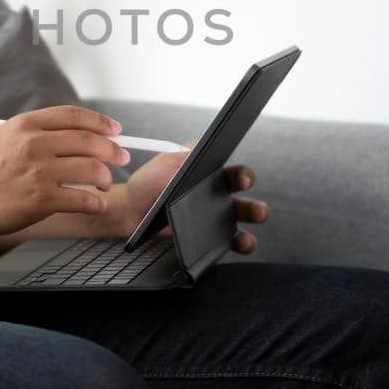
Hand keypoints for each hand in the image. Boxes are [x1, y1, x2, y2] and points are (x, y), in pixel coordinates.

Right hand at [0, 105, 130, 238]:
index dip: (100, 123)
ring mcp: (38, 172)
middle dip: (112, 150)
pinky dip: (95, 203)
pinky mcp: (40, 200)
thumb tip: (74, 138)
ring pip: (91, 170)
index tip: (115, 131)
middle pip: (89, 141)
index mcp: (26, 124)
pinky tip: (96, 205)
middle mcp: (34, 144)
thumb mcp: (3, 138)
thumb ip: (34, 134)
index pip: (74, 116)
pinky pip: (82, 199)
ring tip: (106, 185)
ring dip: (106, 178)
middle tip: (122, 158)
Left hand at [113, 140, 265, 254]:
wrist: (131, 210)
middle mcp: (219, 196)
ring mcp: (216, 219)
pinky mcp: (209, 238)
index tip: (242, 180)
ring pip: (242, 225)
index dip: (245, 176)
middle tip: (257, 211)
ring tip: (245, 237)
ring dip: (250, 233)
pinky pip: (230, 242)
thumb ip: (188, 152)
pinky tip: (234, 244)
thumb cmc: (149, 182)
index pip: (237, 174)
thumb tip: (205, 144)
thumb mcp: (168, 160)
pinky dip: (238, 244)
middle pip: (246, 201)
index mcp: (213, 174)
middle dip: (256, 208)